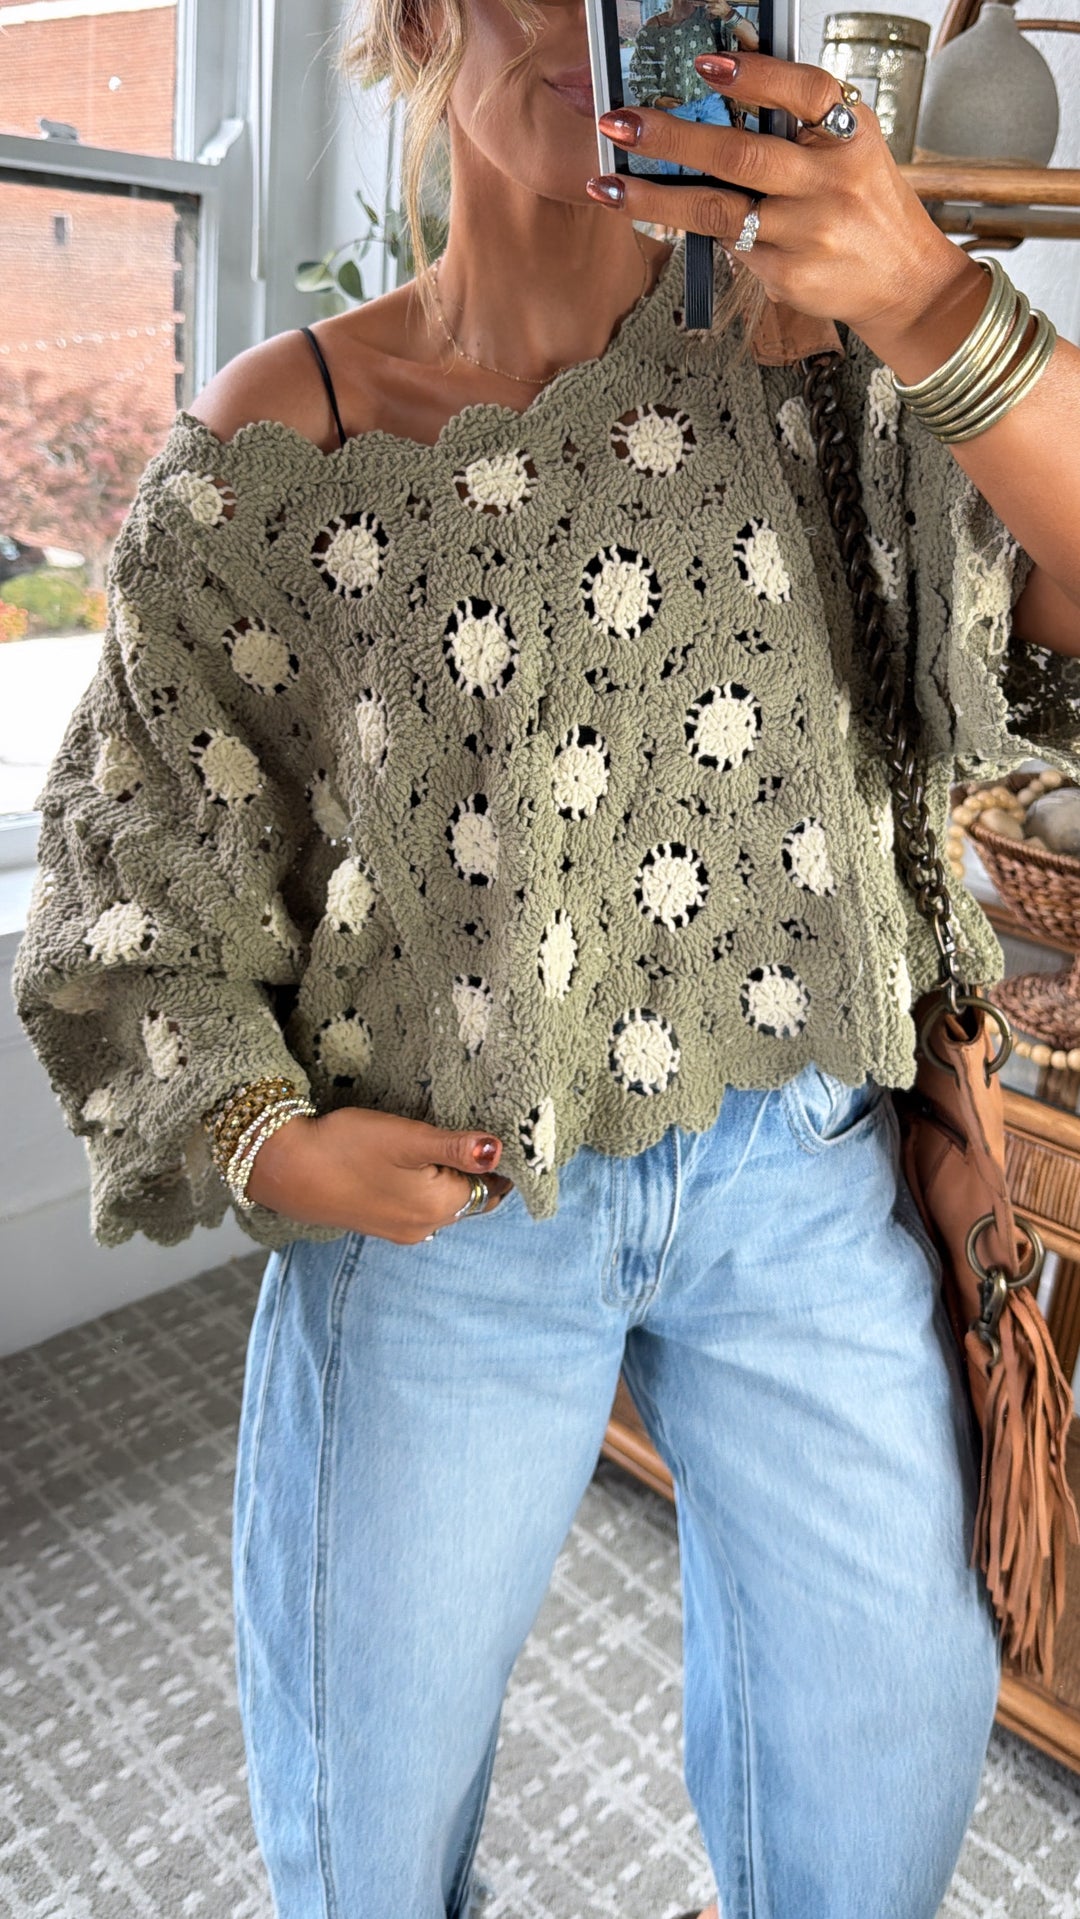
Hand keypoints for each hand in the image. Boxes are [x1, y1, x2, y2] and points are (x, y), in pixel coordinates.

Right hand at [244, 1107, 514, 1243]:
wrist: (285, 1170)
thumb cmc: (347, 1148)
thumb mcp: (408, 1139)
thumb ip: (457, 1146)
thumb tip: (500, 1150)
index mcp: (441, 1206)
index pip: (493, 1186)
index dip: (503, 1161)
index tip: (506, 1129)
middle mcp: (426, 1226)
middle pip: (472, 1197)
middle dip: (480, 1170)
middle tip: (482, 1128)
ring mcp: (401, 1229)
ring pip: (446, 1202)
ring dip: (453, 1177)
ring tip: (451, 1140)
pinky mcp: (379, 1222)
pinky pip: (421, 1205)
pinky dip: (429, 1186)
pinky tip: (417, 1162)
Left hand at [588, 49, 976, 341]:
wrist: (903, 281)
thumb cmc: (866, 204)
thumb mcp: (850, 149)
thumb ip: (797, 119)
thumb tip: (724, 77)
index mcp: (850, 136)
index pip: (803, 92)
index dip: (755, 74)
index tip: (706, 61)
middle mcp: (829, 183)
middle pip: (742, 155)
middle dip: (675, 136)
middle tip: (622, 123)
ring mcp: (806, 234)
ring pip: (718, 212)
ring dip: (654, 197)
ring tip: (606, 185)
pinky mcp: (786, 275)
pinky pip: (729, 246)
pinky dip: (698, 228)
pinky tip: (663, 215)